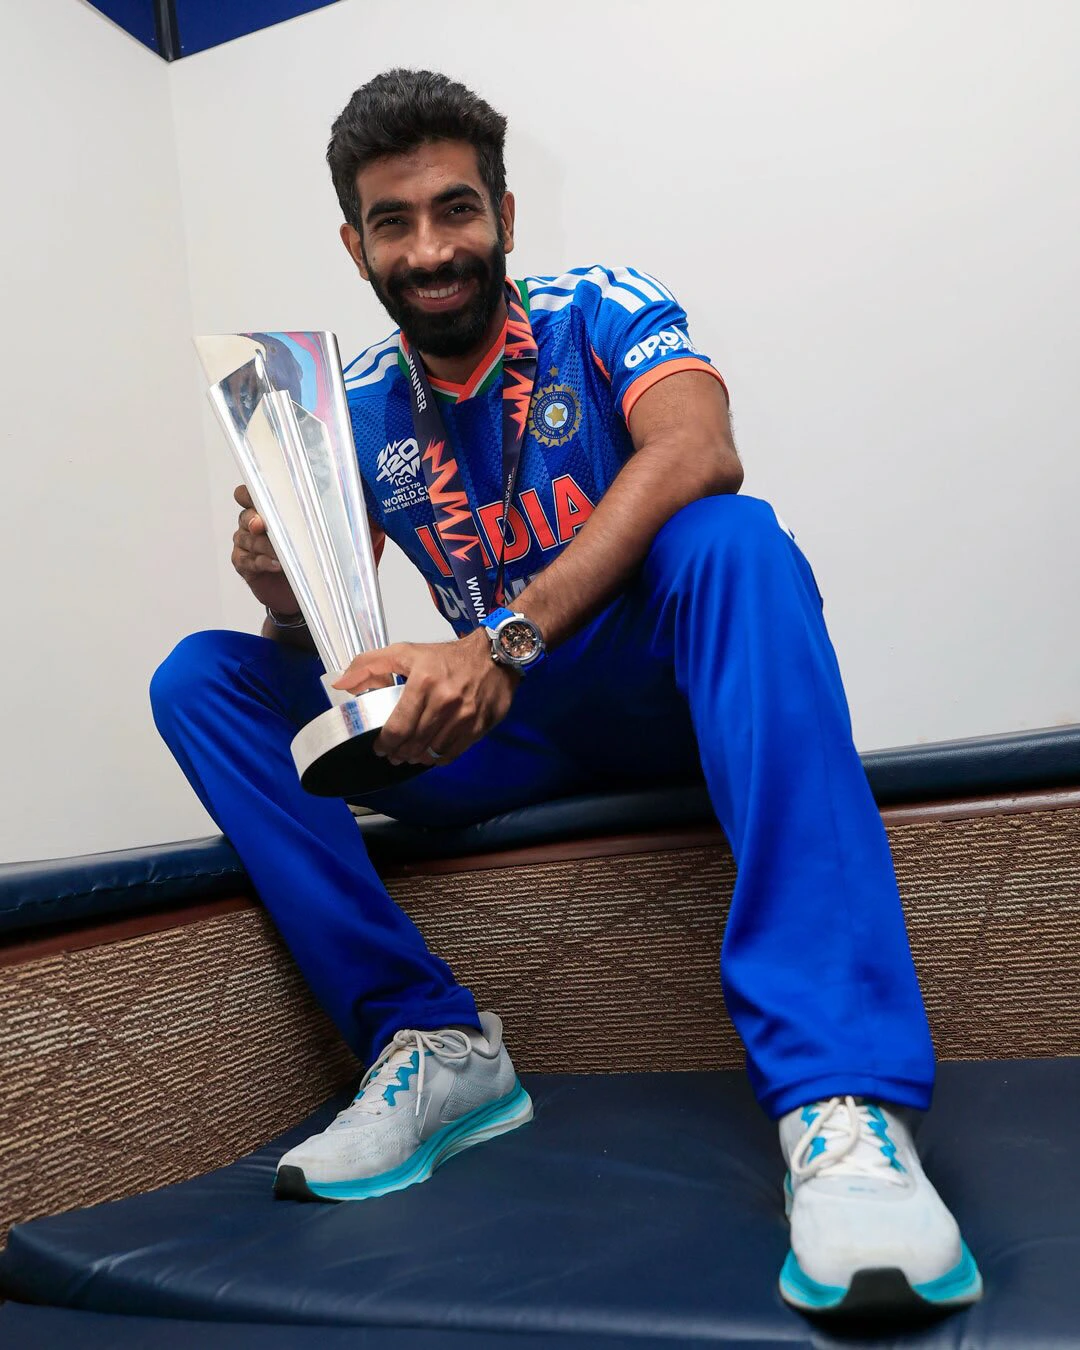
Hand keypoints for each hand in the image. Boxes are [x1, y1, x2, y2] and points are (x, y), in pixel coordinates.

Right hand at [231, 484, 298, 613]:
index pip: (247, 495)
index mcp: (262, 510)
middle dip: (254, 520)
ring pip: (248, 540)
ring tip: (282, 553)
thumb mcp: (307, 534)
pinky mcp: (242, 563)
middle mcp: (250, 524)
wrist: (299, 586)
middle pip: (246, 517)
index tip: (257, 498)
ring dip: (266, 546)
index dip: (247, 495)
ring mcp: (244, 544)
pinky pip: (248, 560)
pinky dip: (263, 562)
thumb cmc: (304, 555)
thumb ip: (303, 520)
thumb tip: (312, 510)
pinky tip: (276, 565)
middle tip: (261, 525)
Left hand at [333, 630, 518, 765]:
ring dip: (418, 758)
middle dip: (399, 754)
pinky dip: (439, 758)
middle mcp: (445, 700)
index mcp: (423, 682)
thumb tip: (341, 684)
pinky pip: (453, 753)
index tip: (380, 747)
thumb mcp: (405, 652)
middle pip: (414, 743)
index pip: (397, 727)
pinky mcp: (480, 726)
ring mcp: (465, 716)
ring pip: (433, 752)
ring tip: (411, 755)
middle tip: (393, 754)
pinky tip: (431, 754)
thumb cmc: (446, 656)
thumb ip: (368, 665)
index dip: (385, 744)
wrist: (494, 655)